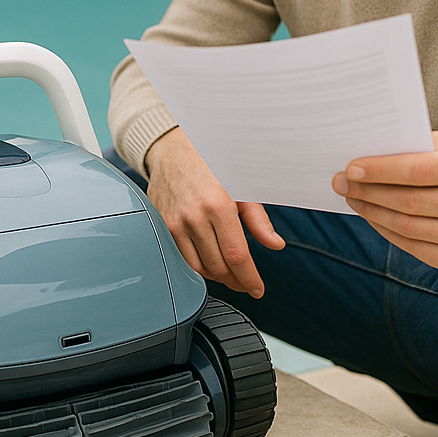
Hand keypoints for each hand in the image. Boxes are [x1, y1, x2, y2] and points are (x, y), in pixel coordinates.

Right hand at [145, 128, 284, 296]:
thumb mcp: (242, 185)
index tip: (257, 289)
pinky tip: (209, 263)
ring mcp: (174, 222)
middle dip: (235, 280)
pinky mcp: (161, 224)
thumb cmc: (209, 161)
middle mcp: (194, 216)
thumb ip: (258, 219)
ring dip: (217, 276)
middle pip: (218, 266)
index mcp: (219, 205)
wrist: (172, 147)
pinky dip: (196, 266)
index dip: (249, 278)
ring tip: (230, 274)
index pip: (236, 255)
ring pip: (198, 267)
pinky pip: (180, 256)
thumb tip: (275, 245)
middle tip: (246, 282)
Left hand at [332, 131, 437, 270]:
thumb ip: (415, 147)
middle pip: (409, 201)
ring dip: (371, 211)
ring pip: (406, 226)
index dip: (381, 170)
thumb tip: (367, 154)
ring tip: (352, 196)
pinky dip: (384, 229)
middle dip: (368, 191)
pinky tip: (370, 214)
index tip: (351, 168)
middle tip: (341, 182)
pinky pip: (410, 245)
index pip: (419, 170)